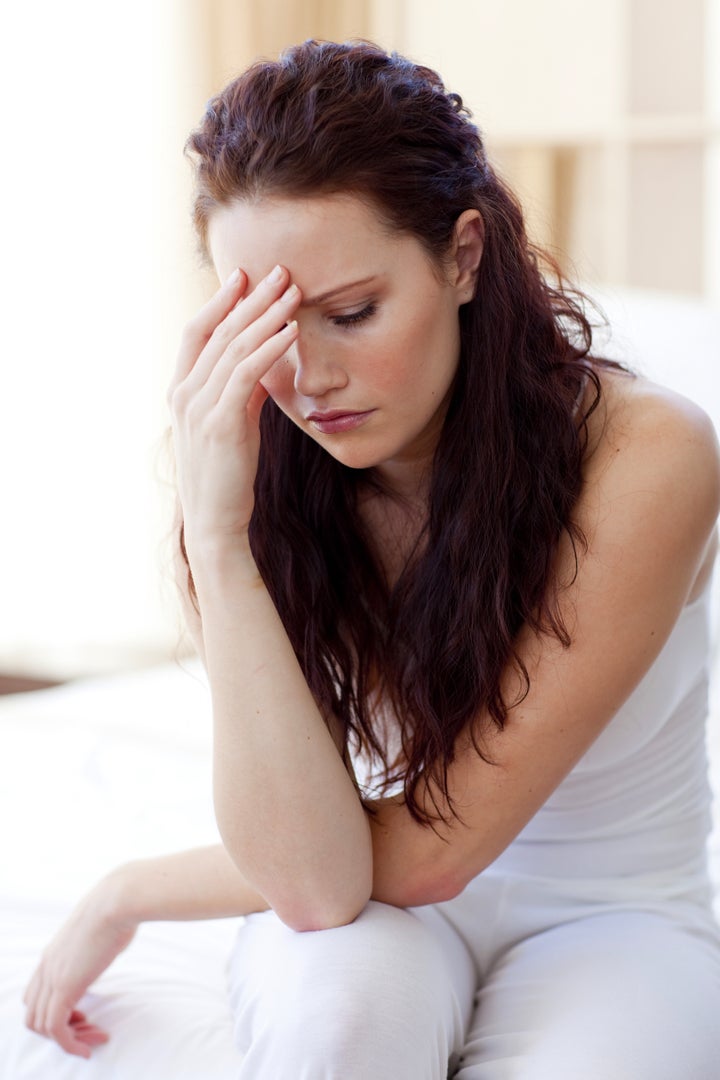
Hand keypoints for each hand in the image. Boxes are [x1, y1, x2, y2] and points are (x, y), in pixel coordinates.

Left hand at [23, 873, 137, 1057]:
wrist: (118, 900)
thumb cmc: (118, 909)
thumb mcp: (101, 929)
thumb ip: (96, 943)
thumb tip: (113, 939)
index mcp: (53, 953)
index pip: (36, 995)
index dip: (56, 1011)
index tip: (85, 1014)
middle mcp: (46, 966)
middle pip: (33, 1013)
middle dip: (59, 1029)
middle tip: (88, 1028)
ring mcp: (52, 976)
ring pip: (40, 1025)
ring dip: (67, 1039)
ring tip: (92, 1039)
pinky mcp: (65, 987)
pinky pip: (56, 1029)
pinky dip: (69, 1045)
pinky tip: (89, 1046)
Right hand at [168, 264, 300, 551]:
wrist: (214, 521)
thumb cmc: (225, 476)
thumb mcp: (230, 426)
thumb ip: (239, 394)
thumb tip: (262, 368)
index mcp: (180, 391)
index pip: (197, 332)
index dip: (220, 301)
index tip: (245, 276)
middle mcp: (184, 394)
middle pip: (219, 331)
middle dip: (251, 298)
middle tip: (280, 271)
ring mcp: (199, 408)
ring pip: (234, 347)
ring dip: (267, 315)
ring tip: (294, 292)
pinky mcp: (222, 423)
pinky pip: (247, 374)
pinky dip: (270, 348)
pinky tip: (290, 332)